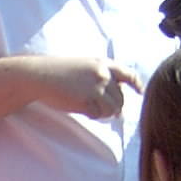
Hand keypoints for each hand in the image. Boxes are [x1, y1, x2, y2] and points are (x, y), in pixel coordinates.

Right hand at [27, 56, 141, 119]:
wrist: (40, 75)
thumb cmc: (59, 72)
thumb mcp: (85, 65)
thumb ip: (102, 76)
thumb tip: (116, 98)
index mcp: (104, 64)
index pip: (129, 74)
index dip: (136, 85)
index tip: (140, 92)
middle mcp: (103, 75)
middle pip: (121, 98)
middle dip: (114, 106)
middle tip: (102, 109)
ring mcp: (95, 88)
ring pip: (112, 109)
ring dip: (104, 113)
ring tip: (92, 110)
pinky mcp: (86, 101)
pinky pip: (97, 115)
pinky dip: (92, 115)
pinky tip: (82, 110)